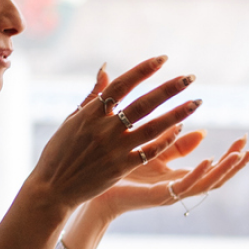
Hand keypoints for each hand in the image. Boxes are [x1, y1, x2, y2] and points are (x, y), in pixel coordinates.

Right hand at [25, 57, 200, 210]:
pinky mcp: (122, 169)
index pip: (121, 85)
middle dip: (169, 89)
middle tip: (190, 77)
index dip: (143, 70)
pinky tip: (182, 130)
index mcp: (90, 114)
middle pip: (143, 104)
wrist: (52, 189)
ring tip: (196, 102)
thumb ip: (93, 95)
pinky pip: (149, 152)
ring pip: (153, 127)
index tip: (163, 58)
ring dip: (177, 114)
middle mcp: (104, 129)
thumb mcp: (71, 120)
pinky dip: (166, 140)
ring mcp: (114, 150)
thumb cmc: (59, 152)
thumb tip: (105, 67)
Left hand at [91, 131, 248, 217]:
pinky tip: (210, 160)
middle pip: (216, 178)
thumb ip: (174, 139)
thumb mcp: (151, 150)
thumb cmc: (116, 171)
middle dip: (235, 164)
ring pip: (205, 184)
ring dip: (224, 169)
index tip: (247, 141)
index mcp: (178, 178)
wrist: (93, 189)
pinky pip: (184, 186)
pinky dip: (198, 173)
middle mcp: (178, 188)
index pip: (214, 169)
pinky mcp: (159, 196)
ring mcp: (170, 194)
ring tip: (238, 155)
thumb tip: (202, 129)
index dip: (231, 157)